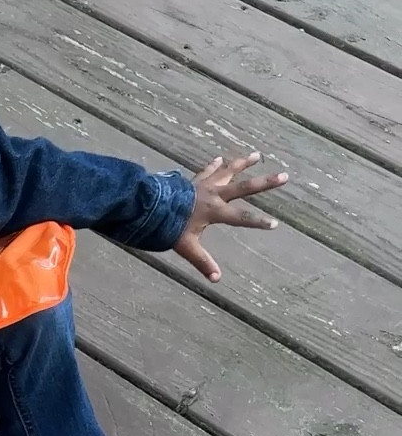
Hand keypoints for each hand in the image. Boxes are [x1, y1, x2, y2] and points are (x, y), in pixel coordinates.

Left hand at [173, 152, 287, 282]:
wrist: (150, 205)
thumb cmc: (168, 227)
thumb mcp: (186, 247)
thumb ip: (202, 262)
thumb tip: (216, 280)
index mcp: (215, 211)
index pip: (242, 217)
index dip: (259, 221)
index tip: (275, 224)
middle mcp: (214, 195)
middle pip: (244, 187)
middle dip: (265, 183)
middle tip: (284, 176)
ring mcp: (205, 185)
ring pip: (228, 171)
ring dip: (243, 163)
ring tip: (257, 155)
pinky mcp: (194, 181)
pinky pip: (207, 171)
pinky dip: (215, 165)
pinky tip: (221, 159)